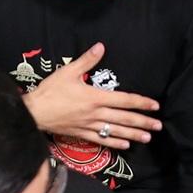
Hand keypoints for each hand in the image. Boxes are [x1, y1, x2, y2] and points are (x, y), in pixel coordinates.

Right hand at [22, 40, 161, 146]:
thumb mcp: (68, 71)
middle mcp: (96, 113)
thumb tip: (100, 47)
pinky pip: (101, 140)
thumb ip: (86, 61)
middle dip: (143, 122)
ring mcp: (89, 126)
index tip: (154, 106)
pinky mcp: (81, 134)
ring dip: (133, 134)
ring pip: (116, 131)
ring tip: (147, 137)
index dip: (141, 102)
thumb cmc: (50, 91)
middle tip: (158, 126)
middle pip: (124, 118)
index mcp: (95, 97)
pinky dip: (115, 143)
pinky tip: (125, 145)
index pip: (124, 100)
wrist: (34, 113)